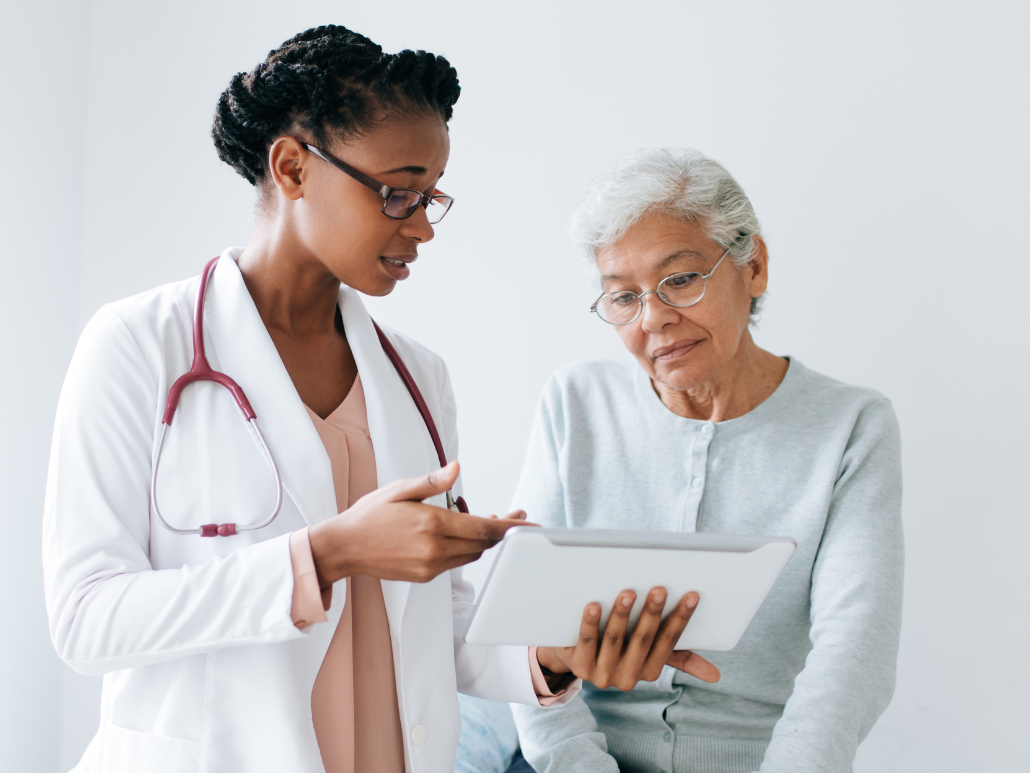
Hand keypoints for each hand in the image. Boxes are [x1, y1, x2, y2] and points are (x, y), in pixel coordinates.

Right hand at [308, 461, 525, 584]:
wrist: (344, 547)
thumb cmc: (370, 514)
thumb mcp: (400, 489)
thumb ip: (432, 482)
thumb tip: (456, 468)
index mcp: (432, 525)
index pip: (483, 528)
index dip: (510, 527)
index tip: (528, 523)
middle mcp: (434, 549)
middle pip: (483, 544)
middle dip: (501, 531)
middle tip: (512, 516)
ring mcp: (430, 566)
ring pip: (471, 555)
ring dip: (483, 539)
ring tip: (484, 519)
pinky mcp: (425, 576)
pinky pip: (456, 562)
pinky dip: (465, 548)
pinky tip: (459, 533)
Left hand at [536, 588, 720, 689]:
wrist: (574, 657)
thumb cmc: (621, 647)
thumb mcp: (650, 653)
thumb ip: (679, 659)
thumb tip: (716, 676)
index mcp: (650, 671)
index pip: (669, 642)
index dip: (681, 619)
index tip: (691, 595)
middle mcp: (628, 677)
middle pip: (643, 640)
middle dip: (652, 614)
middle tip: (659, 589)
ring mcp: (602, 674)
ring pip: (614, 640)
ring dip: (622, 615)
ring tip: (628, 592)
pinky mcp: (580, 666)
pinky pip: (587, 641)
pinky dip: (591, 623)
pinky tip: (593, 604)